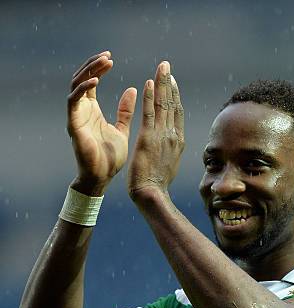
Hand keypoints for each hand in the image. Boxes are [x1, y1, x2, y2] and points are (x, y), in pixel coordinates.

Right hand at [67, 51, 136, 195]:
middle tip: (107, 55)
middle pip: (82, 79)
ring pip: (76, 85)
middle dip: (93, 65)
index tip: (111, 57)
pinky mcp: (73, 125)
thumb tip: (132, 90)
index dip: (99, 68)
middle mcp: (81, 110)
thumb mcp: (122, 129)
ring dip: (89, 72)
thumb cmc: (111, 158)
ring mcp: (76, 116)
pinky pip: (73, 101)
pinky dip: (82, 89)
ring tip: (103, 63)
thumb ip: (125, 111)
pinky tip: (94, 81)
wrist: (102, 178)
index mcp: (92, 110)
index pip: (92, 81)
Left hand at [128, 61, 184, 204]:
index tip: (172, 82)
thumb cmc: (157, 185)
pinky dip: (149, 96)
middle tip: (166, 66)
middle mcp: (173, 136)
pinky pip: (149, 113)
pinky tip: (148, 83)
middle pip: (173, 104)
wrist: (152, 194)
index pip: (177, 114)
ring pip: (163, 104)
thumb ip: (170, 153)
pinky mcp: (148, 138)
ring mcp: (162, 136)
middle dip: (170, 83)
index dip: (175, 96)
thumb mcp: (168, 166)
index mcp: (178, 142)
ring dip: (162, 83)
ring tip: (161, 67)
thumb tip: (171, 150)